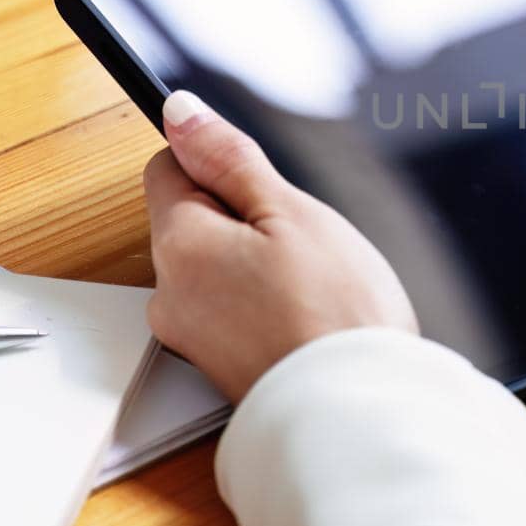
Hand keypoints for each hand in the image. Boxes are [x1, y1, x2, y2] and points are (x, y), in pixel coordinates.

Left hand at [142, 91, 417, 401]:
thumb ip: (229, 157)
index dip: (218, 165)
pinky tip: (306, 318)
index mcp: (179, 245)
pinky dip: (263, 308)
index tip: (263, 185)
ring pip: (216, 270)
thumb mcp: (291, 210)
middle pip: (193, 223)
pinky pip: (232, 313)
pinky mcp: (218, 369)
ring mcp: (191, 338)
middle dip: (243, 221)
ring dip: (255, 267)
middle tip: (301, 243)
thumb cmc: (336, 314)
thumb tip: (181, 113)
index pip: (167, 169)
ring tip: (311, 287)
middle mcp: (168, 295)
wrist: (359, 412)